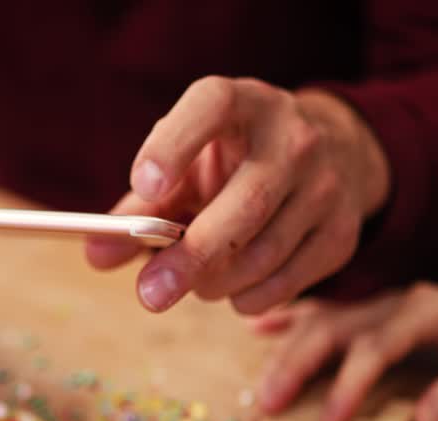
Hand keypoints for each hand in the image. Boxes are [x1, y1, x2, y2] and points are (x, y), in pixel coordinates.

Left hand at [86, 81, 389, 313]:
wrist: (332, 156)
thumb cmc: (234, 160)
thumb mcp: (186, 164)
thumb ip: (140, 206)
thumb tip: (96, 255)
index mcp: (243, 104)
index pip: (212, 106)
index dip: (174, 145)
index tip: (144, 185)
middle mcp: (293, 138)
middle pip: (245, 204)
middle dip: (192, 257)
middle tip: (149, 294)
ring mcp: (326, 185)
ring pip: (263, 254)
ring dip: (215, 284)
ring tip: (194, 283)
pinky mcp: (342, 232)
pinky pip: (286, 283)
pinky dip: (247, 299)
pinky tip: (233, 289)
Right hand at [253, 277, 437, 420]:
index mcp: (423, 309)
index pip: (375, 346)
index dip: (349, 384)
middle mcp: (391, 300)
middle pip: (333, 327)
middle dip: (297, 364)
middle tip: (268, 403)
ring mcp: (375, 301)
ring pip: (320, 321)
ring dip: (286, 351)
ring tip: (261, 388)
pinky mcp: (368, 309)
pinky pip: (322, 311)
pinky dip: (289, 320)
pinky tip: (257, 330)